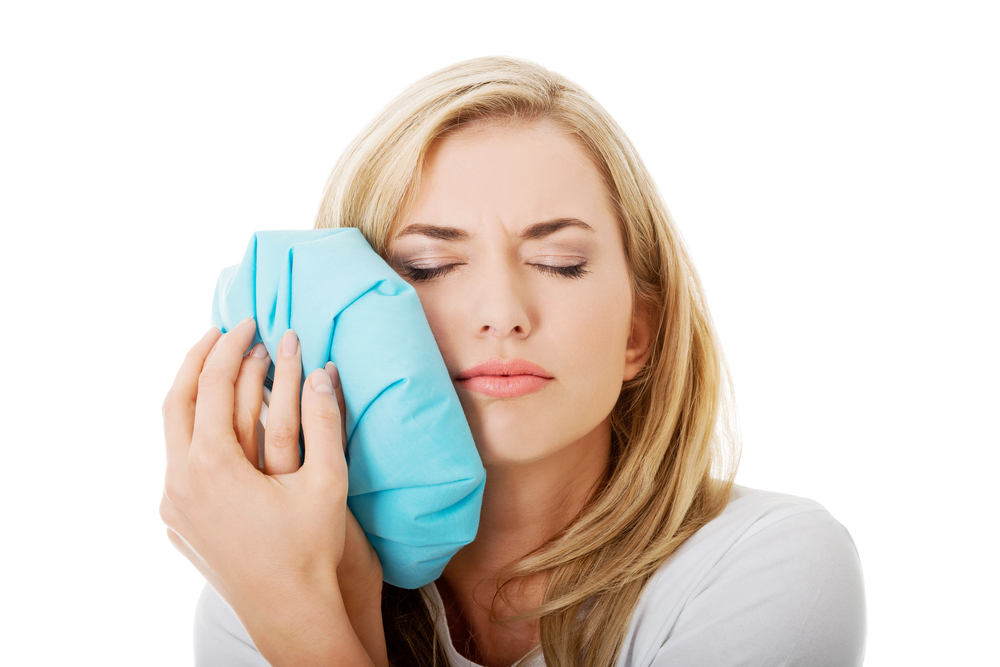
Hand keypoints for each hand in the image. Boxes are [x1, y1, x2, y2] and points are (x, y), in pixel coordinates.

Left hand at [160, 319, 384, 664]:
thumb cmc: (311, 548)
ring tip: (216, 371)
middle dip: (199, 358)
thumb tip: (325, 370)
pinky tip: (216, 428)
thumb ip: (325, 419)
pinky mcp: (176, 524)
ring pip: (171, 432)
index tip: (251, 323)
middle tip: (224, 332)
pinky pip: (177, 463)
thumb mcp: (326, 479)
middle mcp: (180, 481)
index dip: (233, 347)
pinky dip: (193, 432)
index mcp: (212, 465)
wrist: (289, 611)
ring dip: (193, 395)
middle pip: (176, 399)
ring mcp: (173, 505)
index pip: (212, 384)